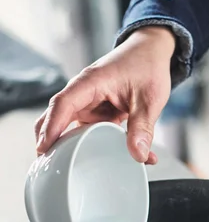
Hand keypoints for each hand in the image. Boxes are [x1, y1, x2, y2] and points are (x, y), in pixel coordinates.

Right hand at [35, 26, 175, 163]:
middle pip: (56, 116)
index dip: (52, 127)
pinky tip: (104, 160)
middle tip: (48, 166)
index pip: (63, 104)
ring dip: (72, 146)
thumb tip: (139, 155)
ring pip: (71, 127)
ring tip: (67, 169)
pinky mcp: (96, 112)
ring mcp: (88, 103)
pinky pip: (90, 130)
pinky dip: (94, 144)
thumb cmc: (147, 66)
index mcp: (91, 82)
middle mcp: (83, 92)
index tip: (44, 148)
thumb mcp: (149, 99)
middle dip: (49, 140)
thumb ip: (143, 127)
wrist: (151, 51)